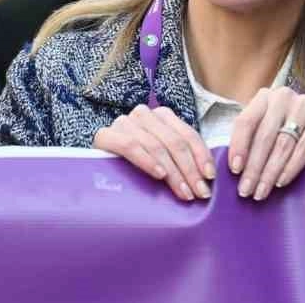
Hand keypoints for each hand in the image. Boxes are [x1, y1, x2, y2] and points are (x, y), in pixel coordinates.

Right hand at [93, 104, 214, 201]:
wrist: (95, 164)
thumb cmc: (136, 164)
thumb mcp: (163, 157)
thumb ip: (182, 158)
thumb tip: (208, 176)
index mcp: (162, 115)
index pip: (188, 134)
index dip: (201, 156)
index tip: (210, 177)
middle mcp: (144, 114)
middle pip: (174, 142)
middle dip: (190, 169)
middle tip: (199, 192)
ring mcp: (124, 122)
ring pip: (156, 146)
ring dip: (173, 171)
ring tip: (183, 192)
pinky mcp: (106, 135)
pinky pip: (130, 146)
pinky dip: (147, 161)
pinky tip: (159, 175)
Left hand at [228, 87, 304, 200]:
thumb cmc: (289, 132)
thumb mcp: (268, 130)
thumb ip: (252, 141)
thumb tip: (234, 169)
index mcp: (264, 97)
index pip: (246, 121)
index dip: (239, 146)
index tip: (235, 171)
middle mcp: (283, 96)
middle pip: (264, 135)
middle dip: (253, 167)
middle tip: (246, 190)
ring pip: (283, 143)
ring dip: (270, 171)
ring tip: (261, 192)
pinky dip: (292, 166)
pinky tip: (282, 182)